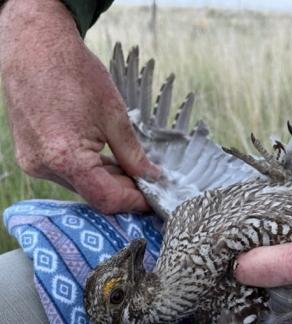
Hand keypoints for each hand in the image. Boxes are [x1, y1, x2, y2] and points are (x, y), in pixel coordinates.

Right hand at [0, 0, 158, 212]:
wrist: (34, 45)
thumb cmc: (73, 72)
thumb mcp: (114, 114)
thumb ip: (133, 154)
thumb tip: (151, 177)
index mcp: (66, 157)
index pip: (107, 199)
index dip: (134, 202)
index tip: (153, 198)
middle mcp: (44, 166)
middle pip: (94, 195)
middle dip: (123, 190)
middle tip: (146, 179)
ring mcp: (34, 163)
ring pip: (81, 186)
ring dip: (106, 180)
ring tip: (126, 163)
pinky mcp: (30, 156)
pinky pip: (66, 174)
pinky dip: (88, 170)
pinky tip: (103, 156)